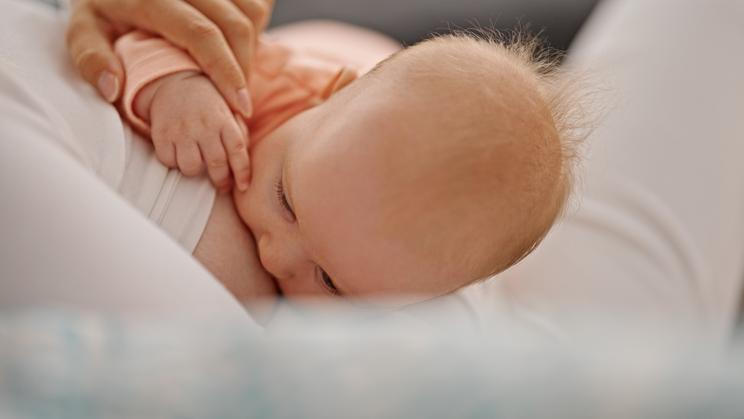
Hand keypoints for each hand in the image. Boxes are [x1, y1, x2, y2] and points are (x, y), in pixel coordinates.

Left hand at [66, 0, 274, 116]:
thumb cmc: (101, 7)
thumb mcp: (83, 30)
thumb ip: (91, 59)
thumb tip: (113, 89)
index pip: (202, 34)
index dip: (226, 72)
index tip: (239, 108)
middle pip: (234, 24)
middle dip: (244, 68)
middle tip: (238, 103)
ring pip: (250, 12)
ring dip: (251, 49)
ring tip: (236, 77)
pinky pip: (254, 3)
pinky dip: (254, 29)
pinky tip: (237, 50)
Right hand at [146, 72, 250, 191]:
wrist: (176, 83)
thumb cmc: (209, 107)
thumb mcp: (229, 113)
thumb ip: (239, 135)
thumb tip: (244, 165)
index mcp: (224, 120)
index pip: (238, 150)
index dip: (242, 172)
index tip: (243, 187)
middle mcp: (204, 125)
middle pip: (216, 163)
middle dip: (221, 180)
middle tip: (222, 185)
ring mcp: (182, 129)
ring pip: (191, 167)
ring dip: (195, 172)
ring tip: (197, 165)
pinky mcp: (161, 132)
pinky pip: (168, 161)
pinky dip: (173, 163)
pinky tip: (178, 155)